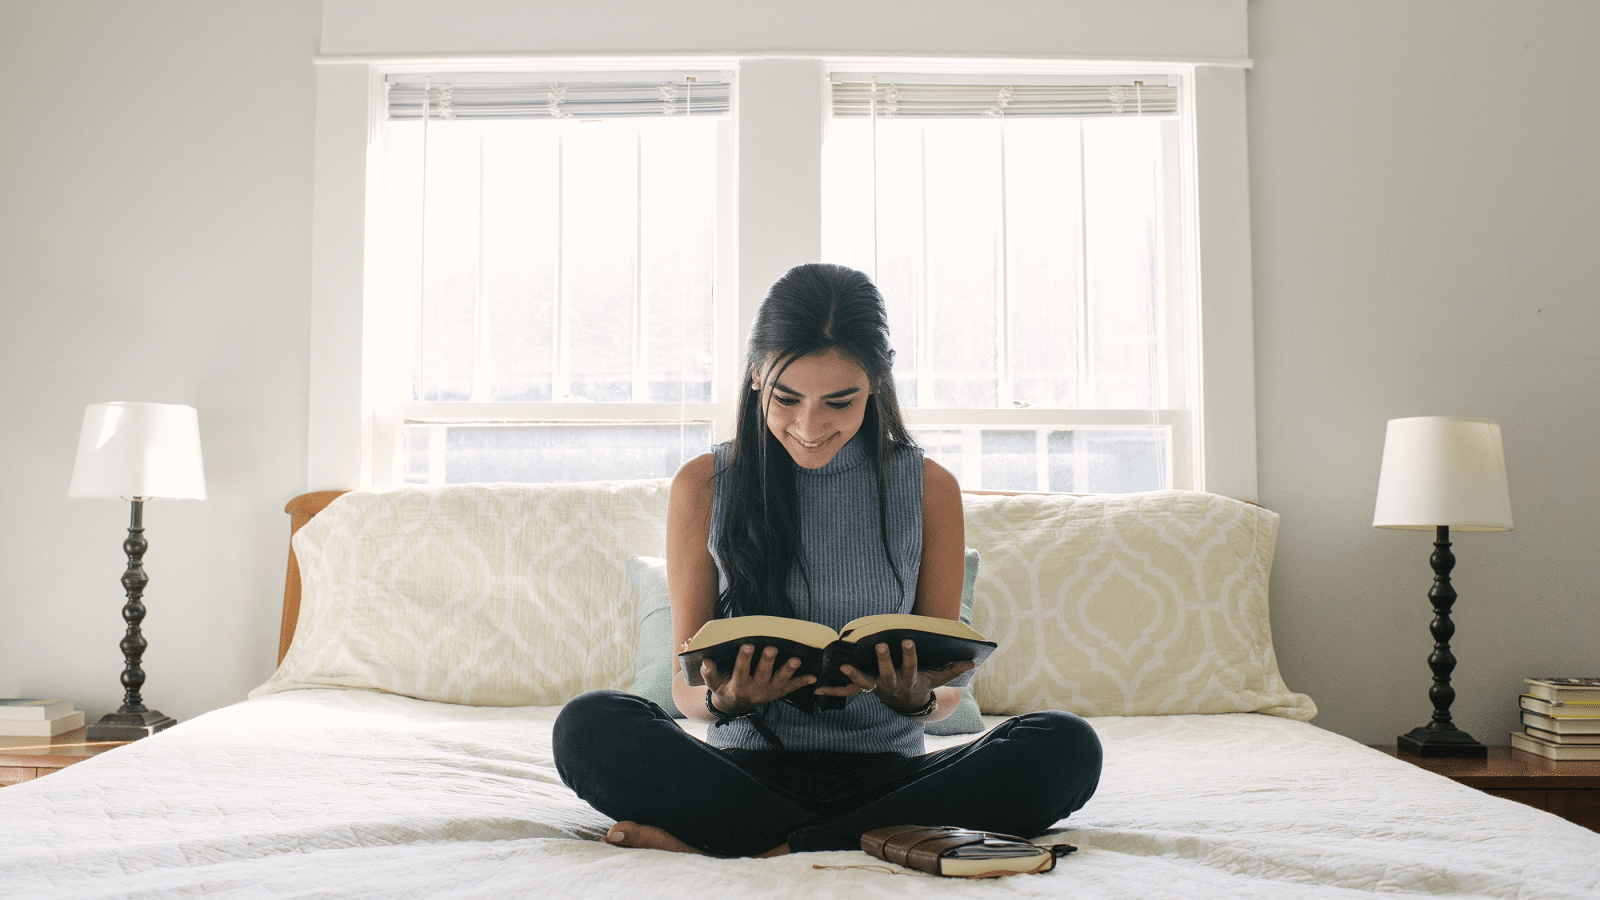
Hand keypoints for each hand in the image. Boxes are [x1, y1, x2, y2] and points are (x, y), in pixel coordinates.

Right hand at [703, 644, 816, 715]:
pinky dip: (802, 682)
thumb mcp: (714, 683)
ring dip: (789, 670)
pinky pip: (792, 687)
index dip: (744, 658)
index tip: (746, 644)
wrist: (736, 704)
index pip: (741, 671)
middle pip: (763, 674)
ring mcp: (769, 691)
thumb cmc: (724, 687)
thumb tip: (706, 660)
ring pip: (780, 681)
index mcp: (738, 686)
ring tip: (796, 660)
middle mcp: (756, 690)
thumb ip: (709, 673)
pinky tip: (813, 677)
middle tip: (772, 648)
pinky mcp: (779, 692)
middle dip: (768, 661)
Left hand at [829, 639, 975, 713]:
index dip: (909, 654)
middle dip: (884, 660)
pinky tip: (818, 687)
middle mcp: (892, 684)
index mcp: (909, 678)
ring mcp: (877, 687)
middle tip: (880, 645)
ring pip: (865, 682)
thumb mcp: (938, 677)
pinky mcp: (865, 688)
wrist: (908, 703)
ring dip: (854, 676)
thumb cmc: (922, 683)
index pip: (911, 665)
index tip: (906, 640)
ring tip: (844, 668)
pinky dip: (834, 690)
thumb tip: (972, 661)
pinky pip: (848, 691)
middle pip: (887, 672)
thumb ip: (953, 669)